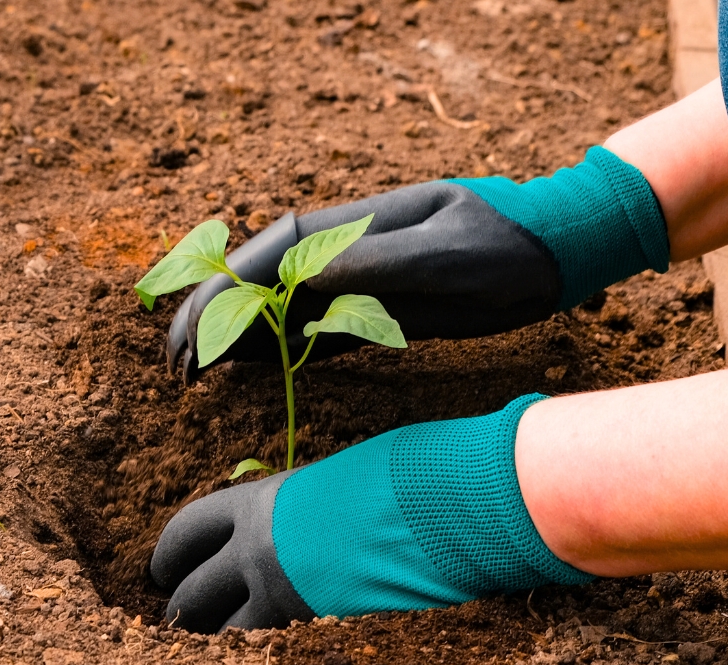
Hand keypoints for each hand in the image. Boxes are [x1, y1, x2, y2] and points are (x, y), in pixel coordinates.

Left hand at [152, 396, 592, 631]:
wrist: (430, 511)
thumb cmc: (392, 485)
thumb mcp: (328, 485)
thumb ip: (297, 510)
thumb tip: (295, 521)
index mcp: (256, 503)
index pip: (187, 529)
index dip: (168, 553)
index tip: (159, 570)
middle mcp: (254, 550)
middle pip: (191, 591)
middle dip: (180, 611)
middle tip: (179, 624)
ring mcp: (278, 595)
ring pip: (221, 635)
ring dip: (213, 647)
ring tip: (209, 660)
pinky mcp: (307, 632)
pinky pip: (264, 656)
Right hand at [164, 182, 559, 381]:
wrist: (552, 252)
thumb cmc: (503, 241)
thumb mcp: (445, 250)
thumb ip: (377, 262)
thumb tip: (307, 276)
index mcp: (354, 227)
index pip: (270, 257)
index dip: (226, 292)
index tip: (196, 330)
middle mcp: (344, 254)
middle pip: (258, 283)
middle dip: (213, 319)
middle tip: (176, 365)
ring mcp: (356, 285)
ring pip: (276, 312)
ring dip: (233, 341)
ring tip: (189, 375)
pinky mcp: (375, 315)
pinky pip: (311, 335)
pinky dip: (272, 352)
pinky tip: (241, 371)